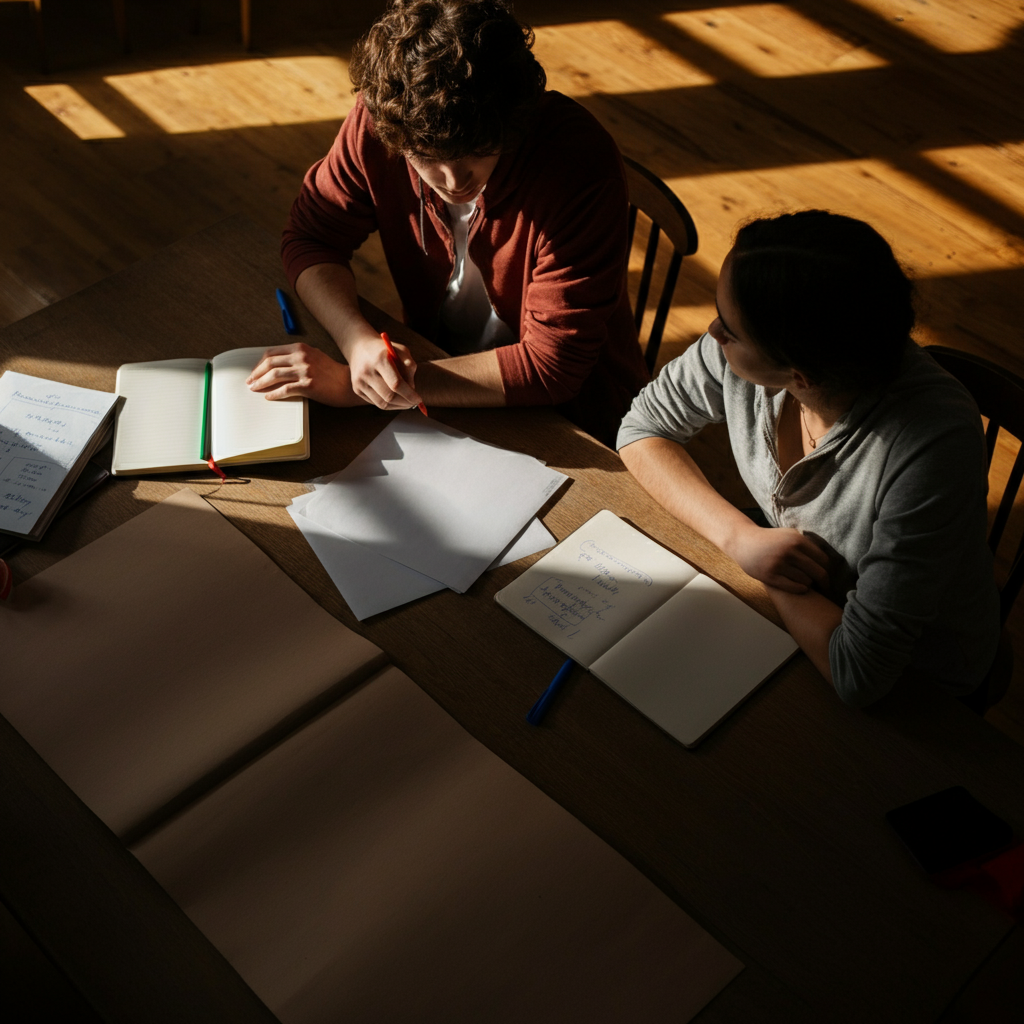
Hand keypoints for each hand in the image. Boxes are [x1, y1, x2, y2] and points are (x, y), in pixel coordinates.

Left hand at [246, 343, 361, 405]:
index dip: (260, 363)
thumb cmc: (332, 373)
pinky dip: (274, 394)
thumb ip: (297, 357)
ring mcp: (305, 371)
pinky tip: (269, 397)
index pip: (272, 353)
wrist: (348, 383)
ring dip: (261, 383)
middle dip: (256, 373)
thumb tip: (277, 365)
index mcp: (301, 348)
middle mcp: (301, 357)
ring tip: (254, 389)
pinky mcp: (308, 385)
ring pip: (275, 375)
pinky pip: (285, 389)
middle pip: (270, 363)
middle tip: (250, 382)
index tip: (255, 371)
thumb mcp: (314, 357)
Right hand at [344, 334, 422, 410]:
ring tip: (407, 402)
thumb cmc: (385, 350)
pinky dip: (389, 404)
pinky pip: (376, 403)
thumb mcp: (401, 350)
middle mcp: (367, 371)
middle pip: (389, 396)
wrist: (359, 347)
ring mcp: (360, 382)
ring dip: (398, 406)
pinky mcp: (357, 389)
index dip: (409, 394)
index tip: (418, 399)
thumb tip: (412, 389)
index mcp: (379, 359)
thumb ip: (410, 366)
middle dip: (405, 402)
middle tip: (414, 402)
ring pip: (383, 403)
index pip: (396, 384)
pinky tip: (396, 399)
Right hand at [727, 522, 829, 593]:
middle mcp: (789, 552)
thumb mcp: (789, 534)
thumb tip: (828, 559)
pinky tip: (801, 587)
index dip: (827, 569)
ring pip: (806, 581)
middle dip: (824, 582)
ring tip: (807, 583)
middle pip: (818, 572)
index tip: (827, 574)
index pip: (823, 559)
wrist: (744, 542)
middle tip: (826, 587)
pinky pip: (794, 587)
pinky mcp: (770, 576)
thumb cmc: (770, 539)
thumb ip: (807, 543)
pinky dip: (801, 589)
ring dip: (809, 584)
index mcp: (797, 540)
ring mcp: (779, 564)